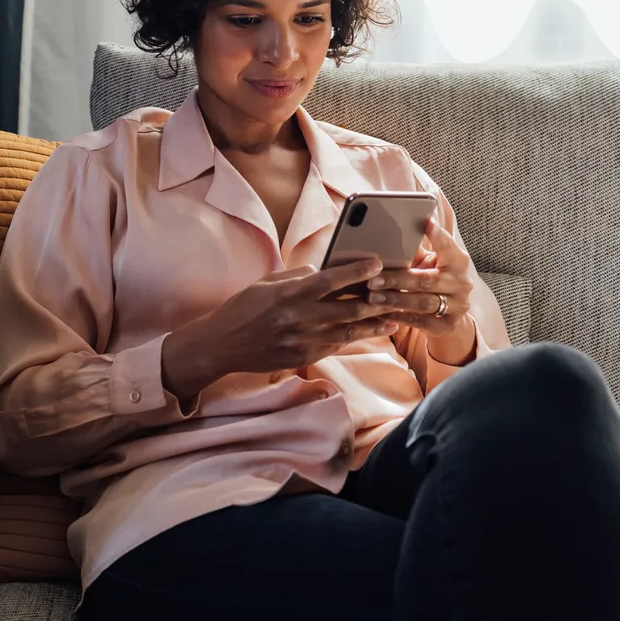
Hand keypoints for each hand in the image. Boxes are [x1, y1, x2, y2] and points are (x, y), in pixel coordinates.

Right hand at [161, 258, 401, 399]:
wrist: (222, 345)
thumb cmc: (243, 308)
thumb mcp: (266, 283)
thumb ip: (297, 276)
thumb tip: (323, 271)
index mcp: (290, 294)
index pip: (331, 280)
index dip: (358, 271)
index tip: (377, 263)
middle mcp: (299, 318)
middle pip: (348, 309)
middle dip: (376, 301)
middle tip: (397, 293)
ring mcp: (303, 341)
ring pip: (348, 332)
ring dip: (373, 325)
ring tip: (393, 319)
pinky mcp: (303, 357)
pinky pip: (335, 346)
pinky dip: (353, 338)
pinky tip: (367, 333)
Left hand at [367, 216, 475, 358]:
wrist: (450, 313)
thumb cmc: (431, 278)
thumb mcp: (427, 263)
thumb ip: (412, 251)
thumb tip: (386, 233)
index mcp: (457, 261)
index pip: (448, 246)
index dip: (438, 235)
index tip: (425, 221)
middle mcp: (461, 283)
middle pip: (426, 280)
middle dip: (397, 279)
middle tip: (373, 278)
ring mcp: (457, 305)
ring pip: (422, 303)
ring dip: (395, 299)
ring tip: (372, 297)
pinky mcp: (448, 325)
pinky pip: (419, 322)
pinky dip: (398, 316)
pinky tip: (380, 313)